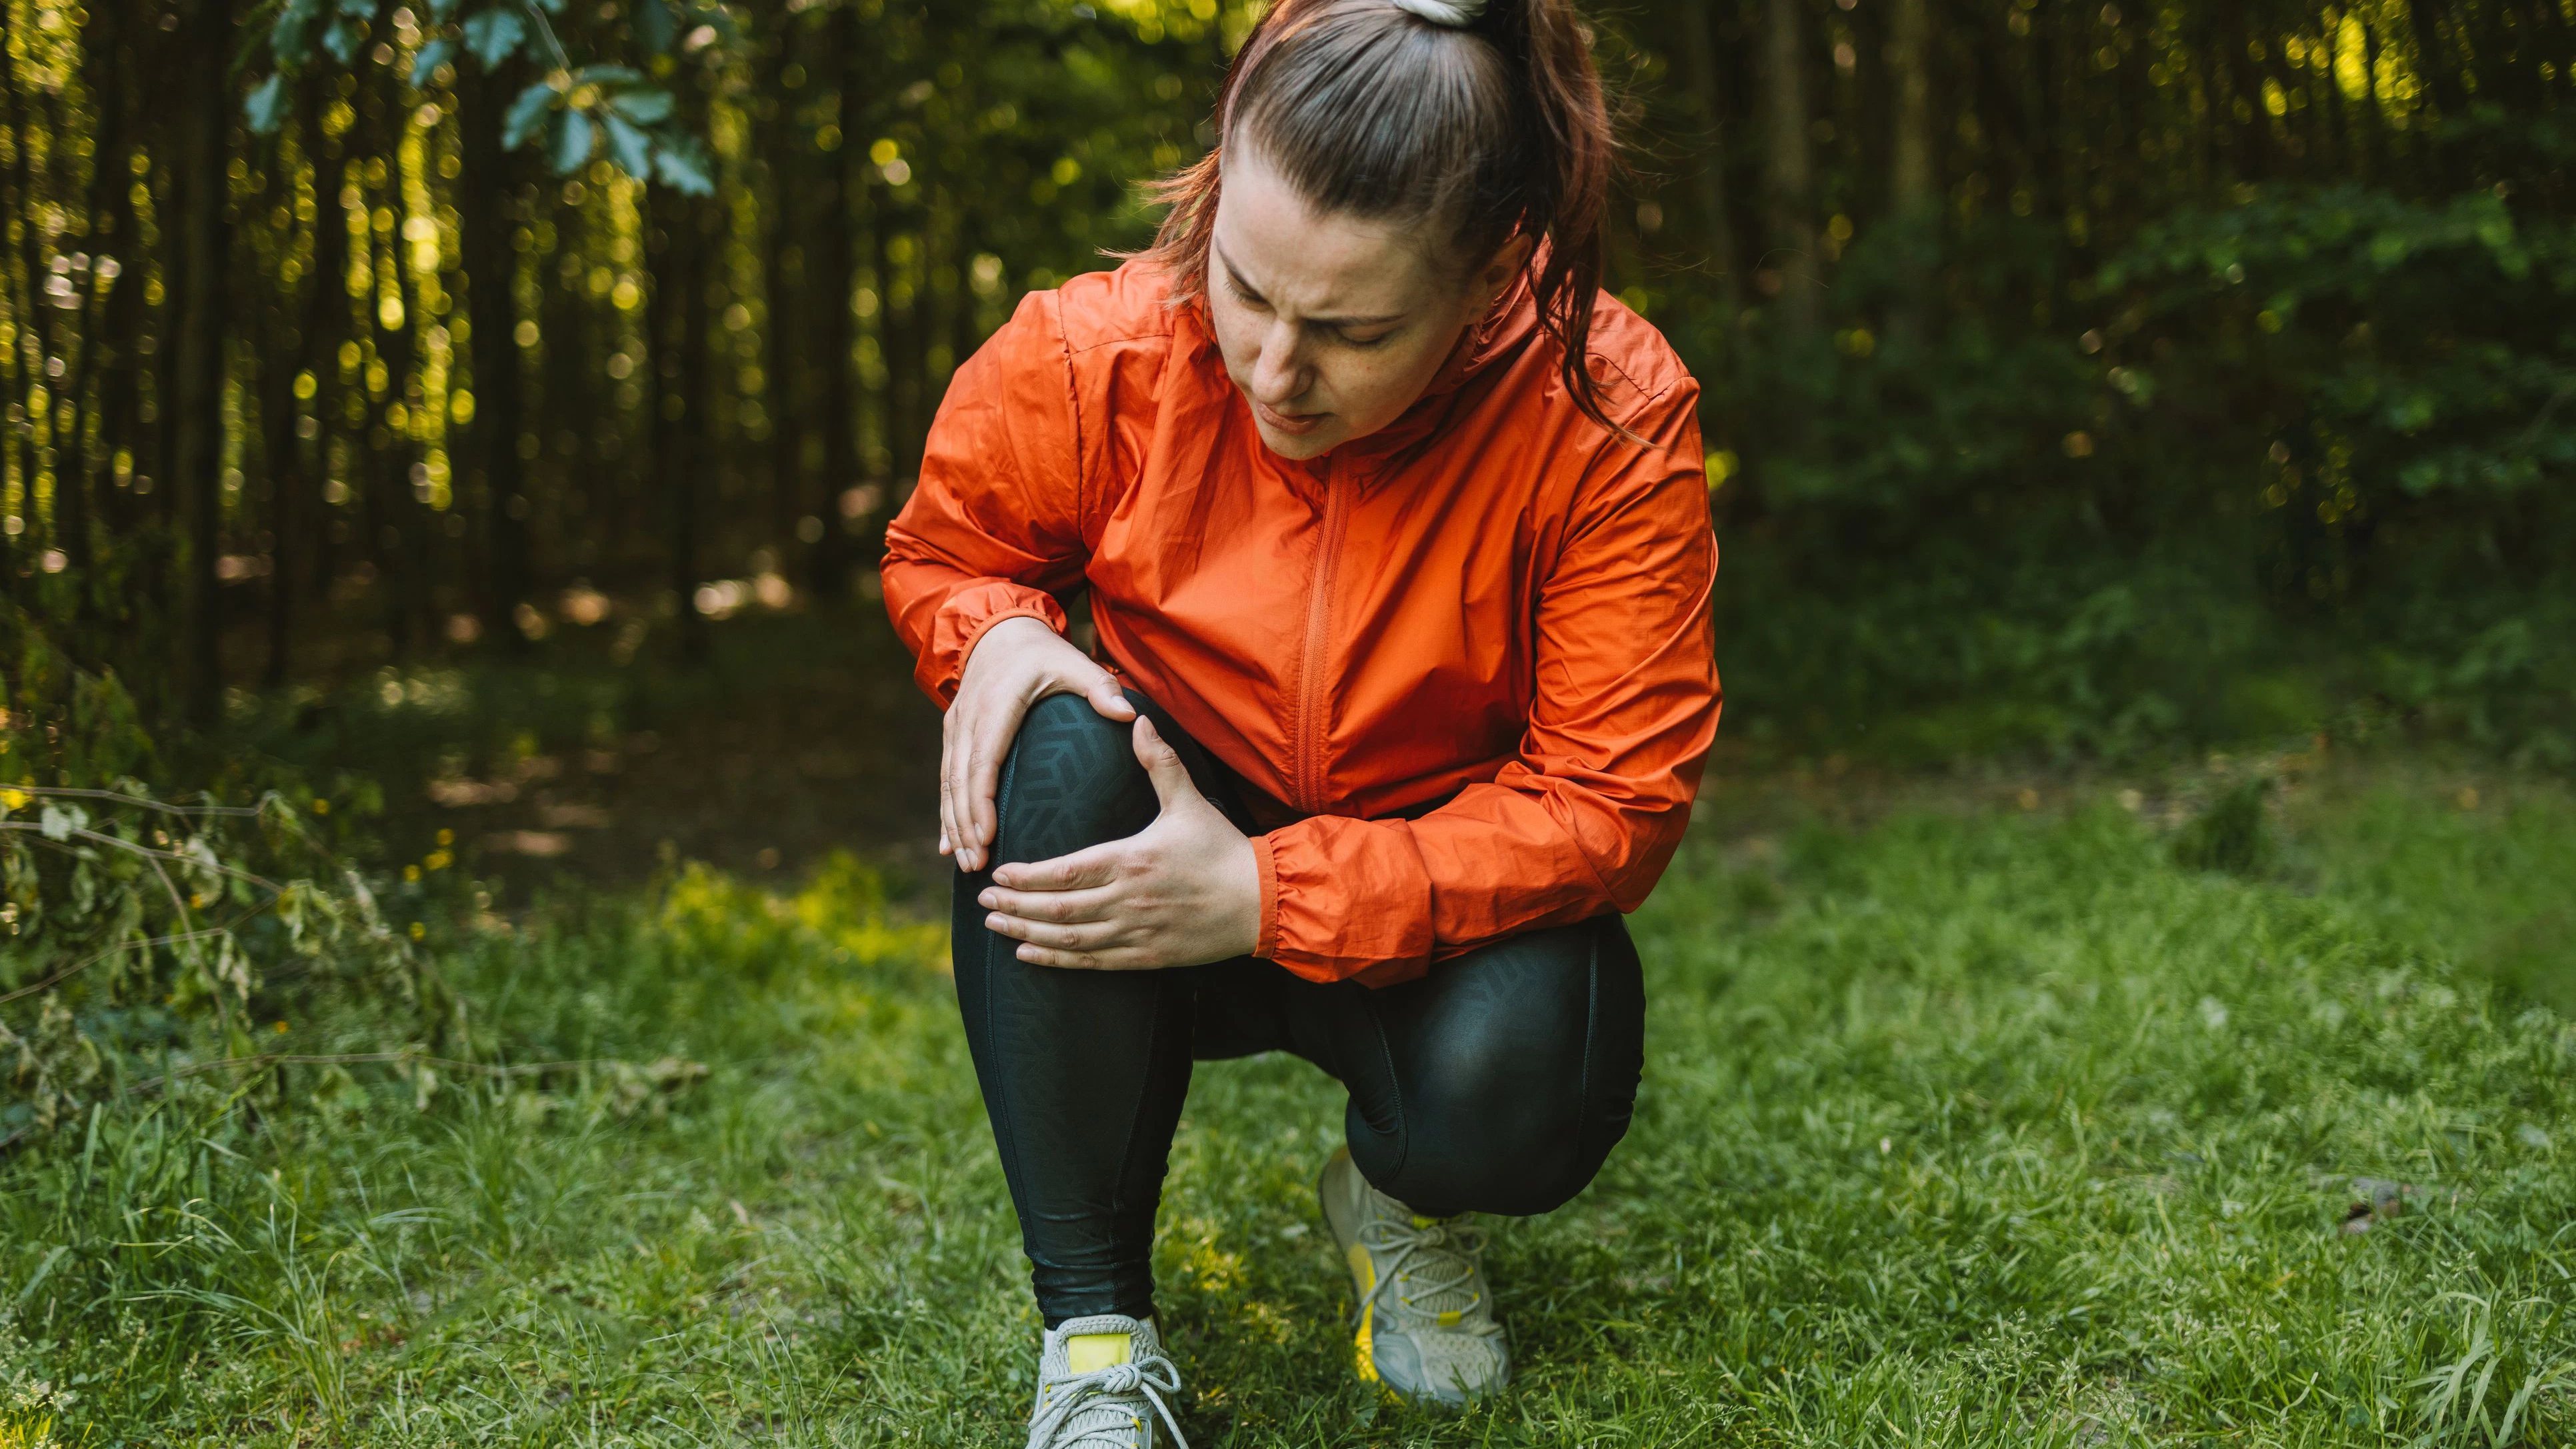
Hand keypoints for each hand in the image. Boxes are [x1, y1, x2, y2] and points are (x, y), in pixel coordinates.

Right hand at [940, 616, 1134, 872]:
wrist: (1001, 631)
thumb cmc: (1043, 653)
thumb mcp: (1074, 663)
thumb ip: (1101, 688)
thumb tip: (1130, 715)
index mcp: (997, 705)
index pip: (984, 760)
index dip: (982, 801)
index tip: (988, 836)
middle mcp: (969, 718)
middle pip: (960, 780)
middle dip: (965, 825)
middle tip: (978, 864)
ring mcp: (956, 727)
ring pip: (949, 783)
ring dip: (954, 824)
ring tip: (965, 862)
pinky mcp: (953, 733)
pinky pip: (947, 778)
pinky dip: (947, 812)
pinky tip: (950, 844)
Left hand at [976, 716, 1259, 970]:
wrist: (1261, 902)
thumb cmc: (1222, 850)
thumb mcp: (1189, 801)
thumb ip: (1159, 762)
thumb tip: (1137, 719)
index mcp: (1131, 861)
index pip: (1065, 872)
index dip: (1027, 877)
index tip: (999, 874)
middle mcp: (1127, 901)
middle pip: (1057, 908)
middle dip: (1014, 907)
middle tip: (982, 901)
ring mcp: (1135, 933)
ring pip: (1068, 938)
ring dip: (1026, 934)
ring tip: (994, 927)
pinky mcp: (1145, 956)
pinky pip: (1092, 962)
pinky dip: (1057, 959)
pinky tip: (1029, 956)